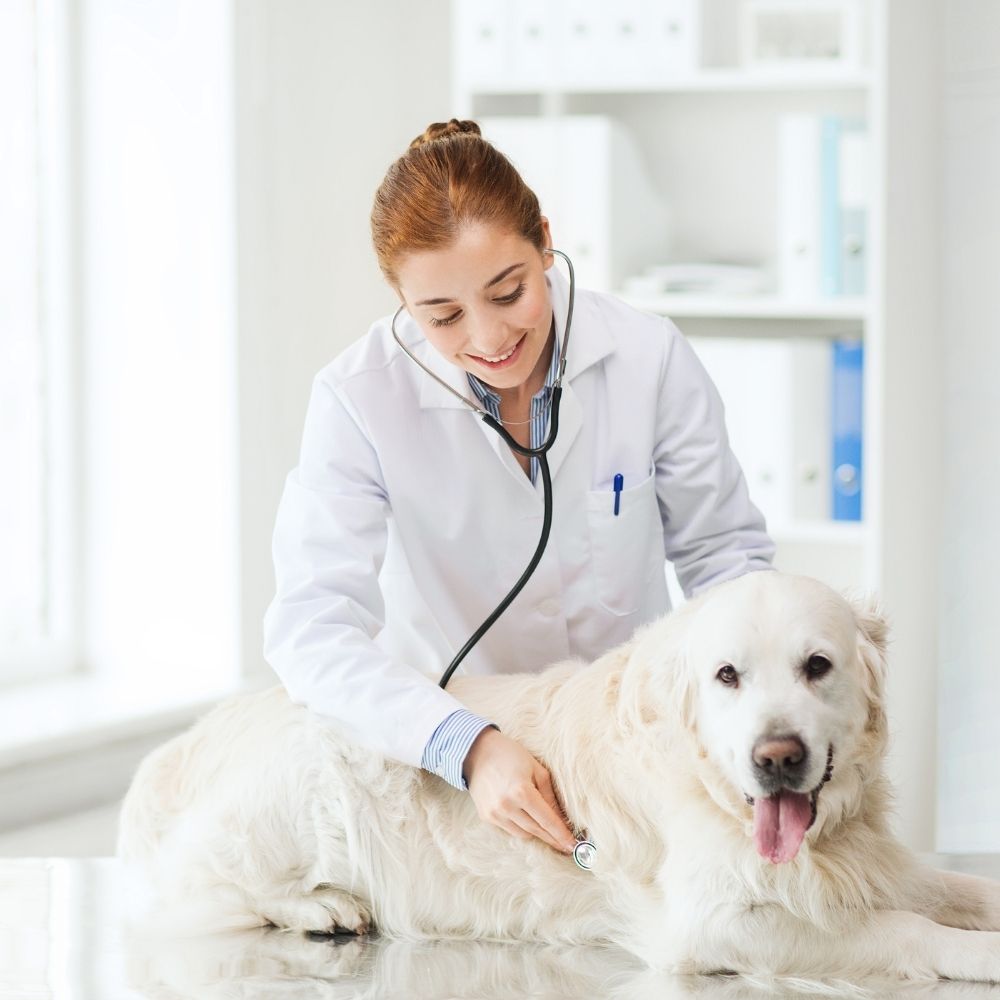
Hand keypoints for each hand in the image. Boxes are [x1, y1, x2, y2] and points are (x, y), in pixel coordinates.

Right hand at [462, 727, 577, 855]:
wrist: (477, 752)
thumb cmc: (511, 755)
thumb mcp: (536, 769)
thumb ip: (550, 796)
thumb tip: (562, 819)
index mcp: (521, 791)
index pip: (547, 820)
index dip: (562, 835)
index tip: (574, 846)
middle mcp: (506, 806)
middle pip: (536, 831)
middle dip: (553, 839)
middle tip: (567, 846)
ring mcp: (494, 813)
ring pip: (523, 834)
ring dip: (537, 834)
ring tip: (548, 832)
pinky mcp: (486, 817)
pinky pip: (509, 829)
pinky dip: (521, 827)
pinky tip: (528, 821)